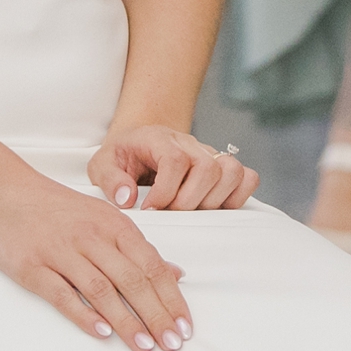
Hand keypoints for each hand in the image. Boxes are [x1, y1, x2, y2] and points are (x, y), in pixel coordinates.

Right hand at [0, 155, 200, 347]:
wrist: (3, 193)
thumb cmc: (59, 211)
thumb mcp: (104, 220)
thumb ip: (138, 249)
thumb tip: (176, 274)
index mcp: (114, 225)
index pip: (152, 266)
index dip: (171, 299)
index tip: (185, 327)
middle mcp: (91, 237)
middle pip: (132, 280)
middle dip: (156, 315)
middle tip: (171, 344)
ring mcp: (61, 251)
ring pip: (101, 290)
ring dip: (125, 321)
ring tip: (144, 346)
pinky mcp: (33, 267)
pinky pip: (62, 295)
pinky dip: (83, 315)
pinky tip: (102, 333)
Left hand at [95, 128, 256, 217]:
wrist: (139, 144)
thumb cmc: (122, 158)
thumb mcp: (102, 165)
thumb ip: (109, 180)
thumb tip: (128, 199)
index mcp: (158, 138)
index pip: (175, 160)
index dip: (166, 191)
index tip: (151, 209)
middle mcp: (189, 143)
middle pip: (207, 168)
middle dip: (189, 201)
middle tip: (171, 212)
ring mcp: (209, 154)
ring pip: (231, 171)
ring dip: (214, 200)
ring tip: (191, 210)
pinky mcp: (223, 168)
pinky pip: (247, 177)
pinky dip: (237, 196)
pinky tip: (214, 207)